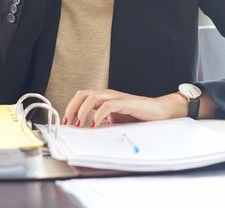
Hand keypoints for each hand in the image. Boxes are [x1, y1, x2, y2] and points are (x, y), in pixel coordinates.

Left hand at [62, 89, 185, 127]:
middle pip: (83, 94)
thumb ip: (104, 122)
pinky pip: (108, 106)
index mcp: (104, 98)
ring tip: (79, 123)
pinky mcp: (125, 103)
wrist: (159, 112)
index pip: (81, 97)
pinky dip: (98, 115)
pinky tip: (95, 124)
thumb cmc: (138, 115)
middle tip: (68, 122)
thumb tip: (88, 130)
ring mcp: (116, 97)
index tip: (65, 121)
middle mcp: (108, 95)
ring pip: (92, 97)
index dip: (71, 107)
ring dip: (82, 110)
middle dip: (72, 107)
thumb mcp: (116, 120)